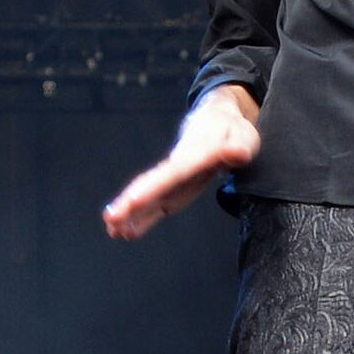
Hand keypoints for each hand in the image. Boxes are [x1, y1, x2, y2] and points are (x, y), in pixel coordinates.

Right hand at [104, 85, 261, 239]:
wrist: (218, 120)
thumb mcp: (244, 137)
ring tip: (112, 231)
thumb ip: (239, 147)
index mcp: (195, 153)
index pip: (173, 171)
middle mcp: (177, 166)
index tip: (134, 200)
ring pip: (149, 195)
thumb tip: (237, 152)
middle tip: (110, 218)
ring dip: (131, 213)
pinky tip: (125, 233)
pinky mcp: (174, 189)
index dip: (154, 186)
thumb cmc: (232, 130)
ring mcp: (173, 179)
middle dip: (131, 202)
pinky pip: (156, 204)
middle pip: (152, 183)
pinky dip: (142, 218)